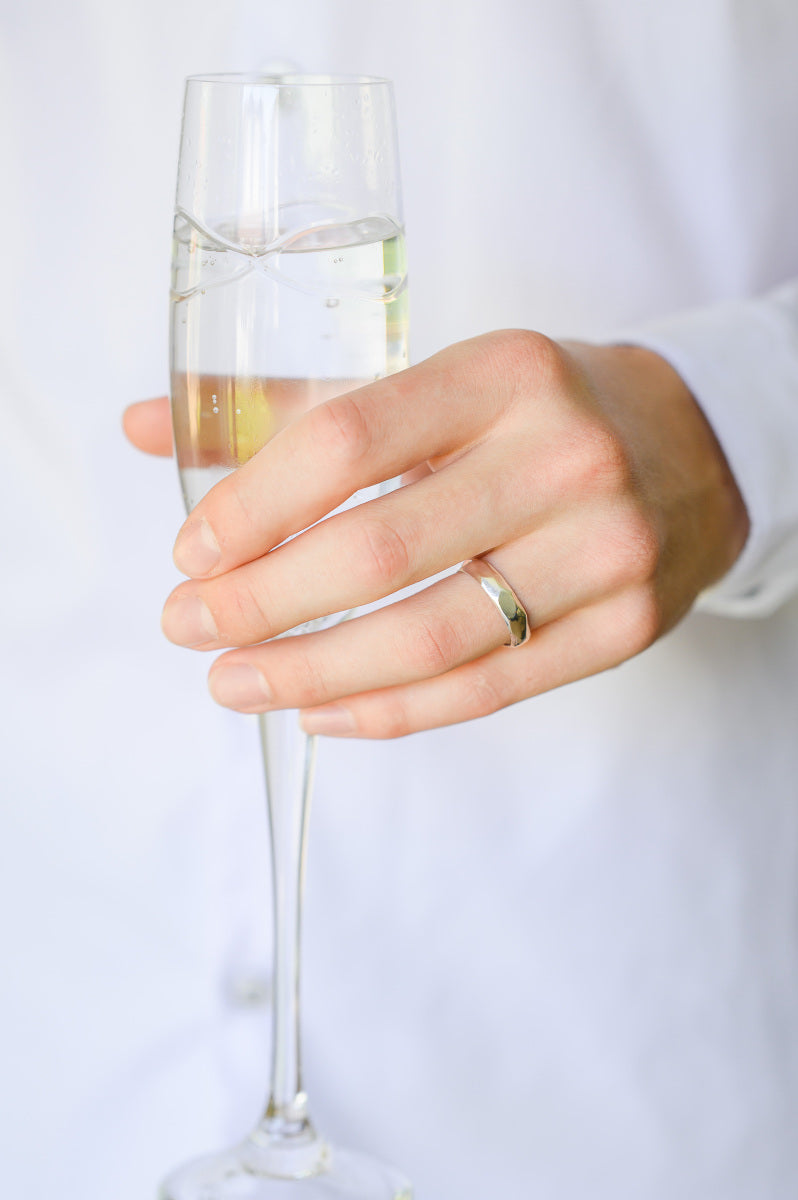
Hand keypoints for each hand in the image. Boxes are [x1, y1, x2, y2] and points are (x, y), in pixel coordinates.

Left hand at [125, 331, 748, 737]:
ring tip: (234, 684)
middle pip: (376, 550)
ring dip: (310, 671)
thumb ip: (291, 407)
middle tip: (188, 627)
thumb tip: (142, 428)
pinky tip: (320, 711)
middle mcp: (563, 456)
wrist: (691, 451)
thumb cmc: (537, 415)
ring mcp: (603, 549)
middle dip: (260, 603)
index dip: (251, 507)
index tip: (192, 553)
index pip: (345, 439)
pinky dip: (388, 711)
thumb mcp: (437, 382)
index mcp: (503, 371)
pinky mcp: (623, 628)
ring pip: (428, 637)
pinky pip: (485, 689)